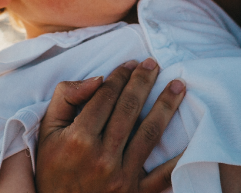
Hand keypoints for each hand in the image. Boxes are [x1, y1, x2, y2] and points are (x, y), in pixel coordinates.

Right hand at [35, 59, 186, 192]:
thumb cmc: (53, 169)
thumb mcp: (47, 132)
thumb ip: (66, 99)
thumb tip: (97, 79)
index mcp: (79, 139)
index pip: (105, 96)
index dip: (120, 76)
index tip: (130, 64)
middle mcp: (102, 157)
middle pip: (129, 109)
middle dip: (144, 82)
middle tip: (154, 65)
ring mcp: (121, 177)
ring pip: (150, 133)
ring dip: (166, 105)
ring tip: (178, 86)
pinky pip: (164, 176)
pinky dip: (180, 158)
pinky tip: (193, 138)